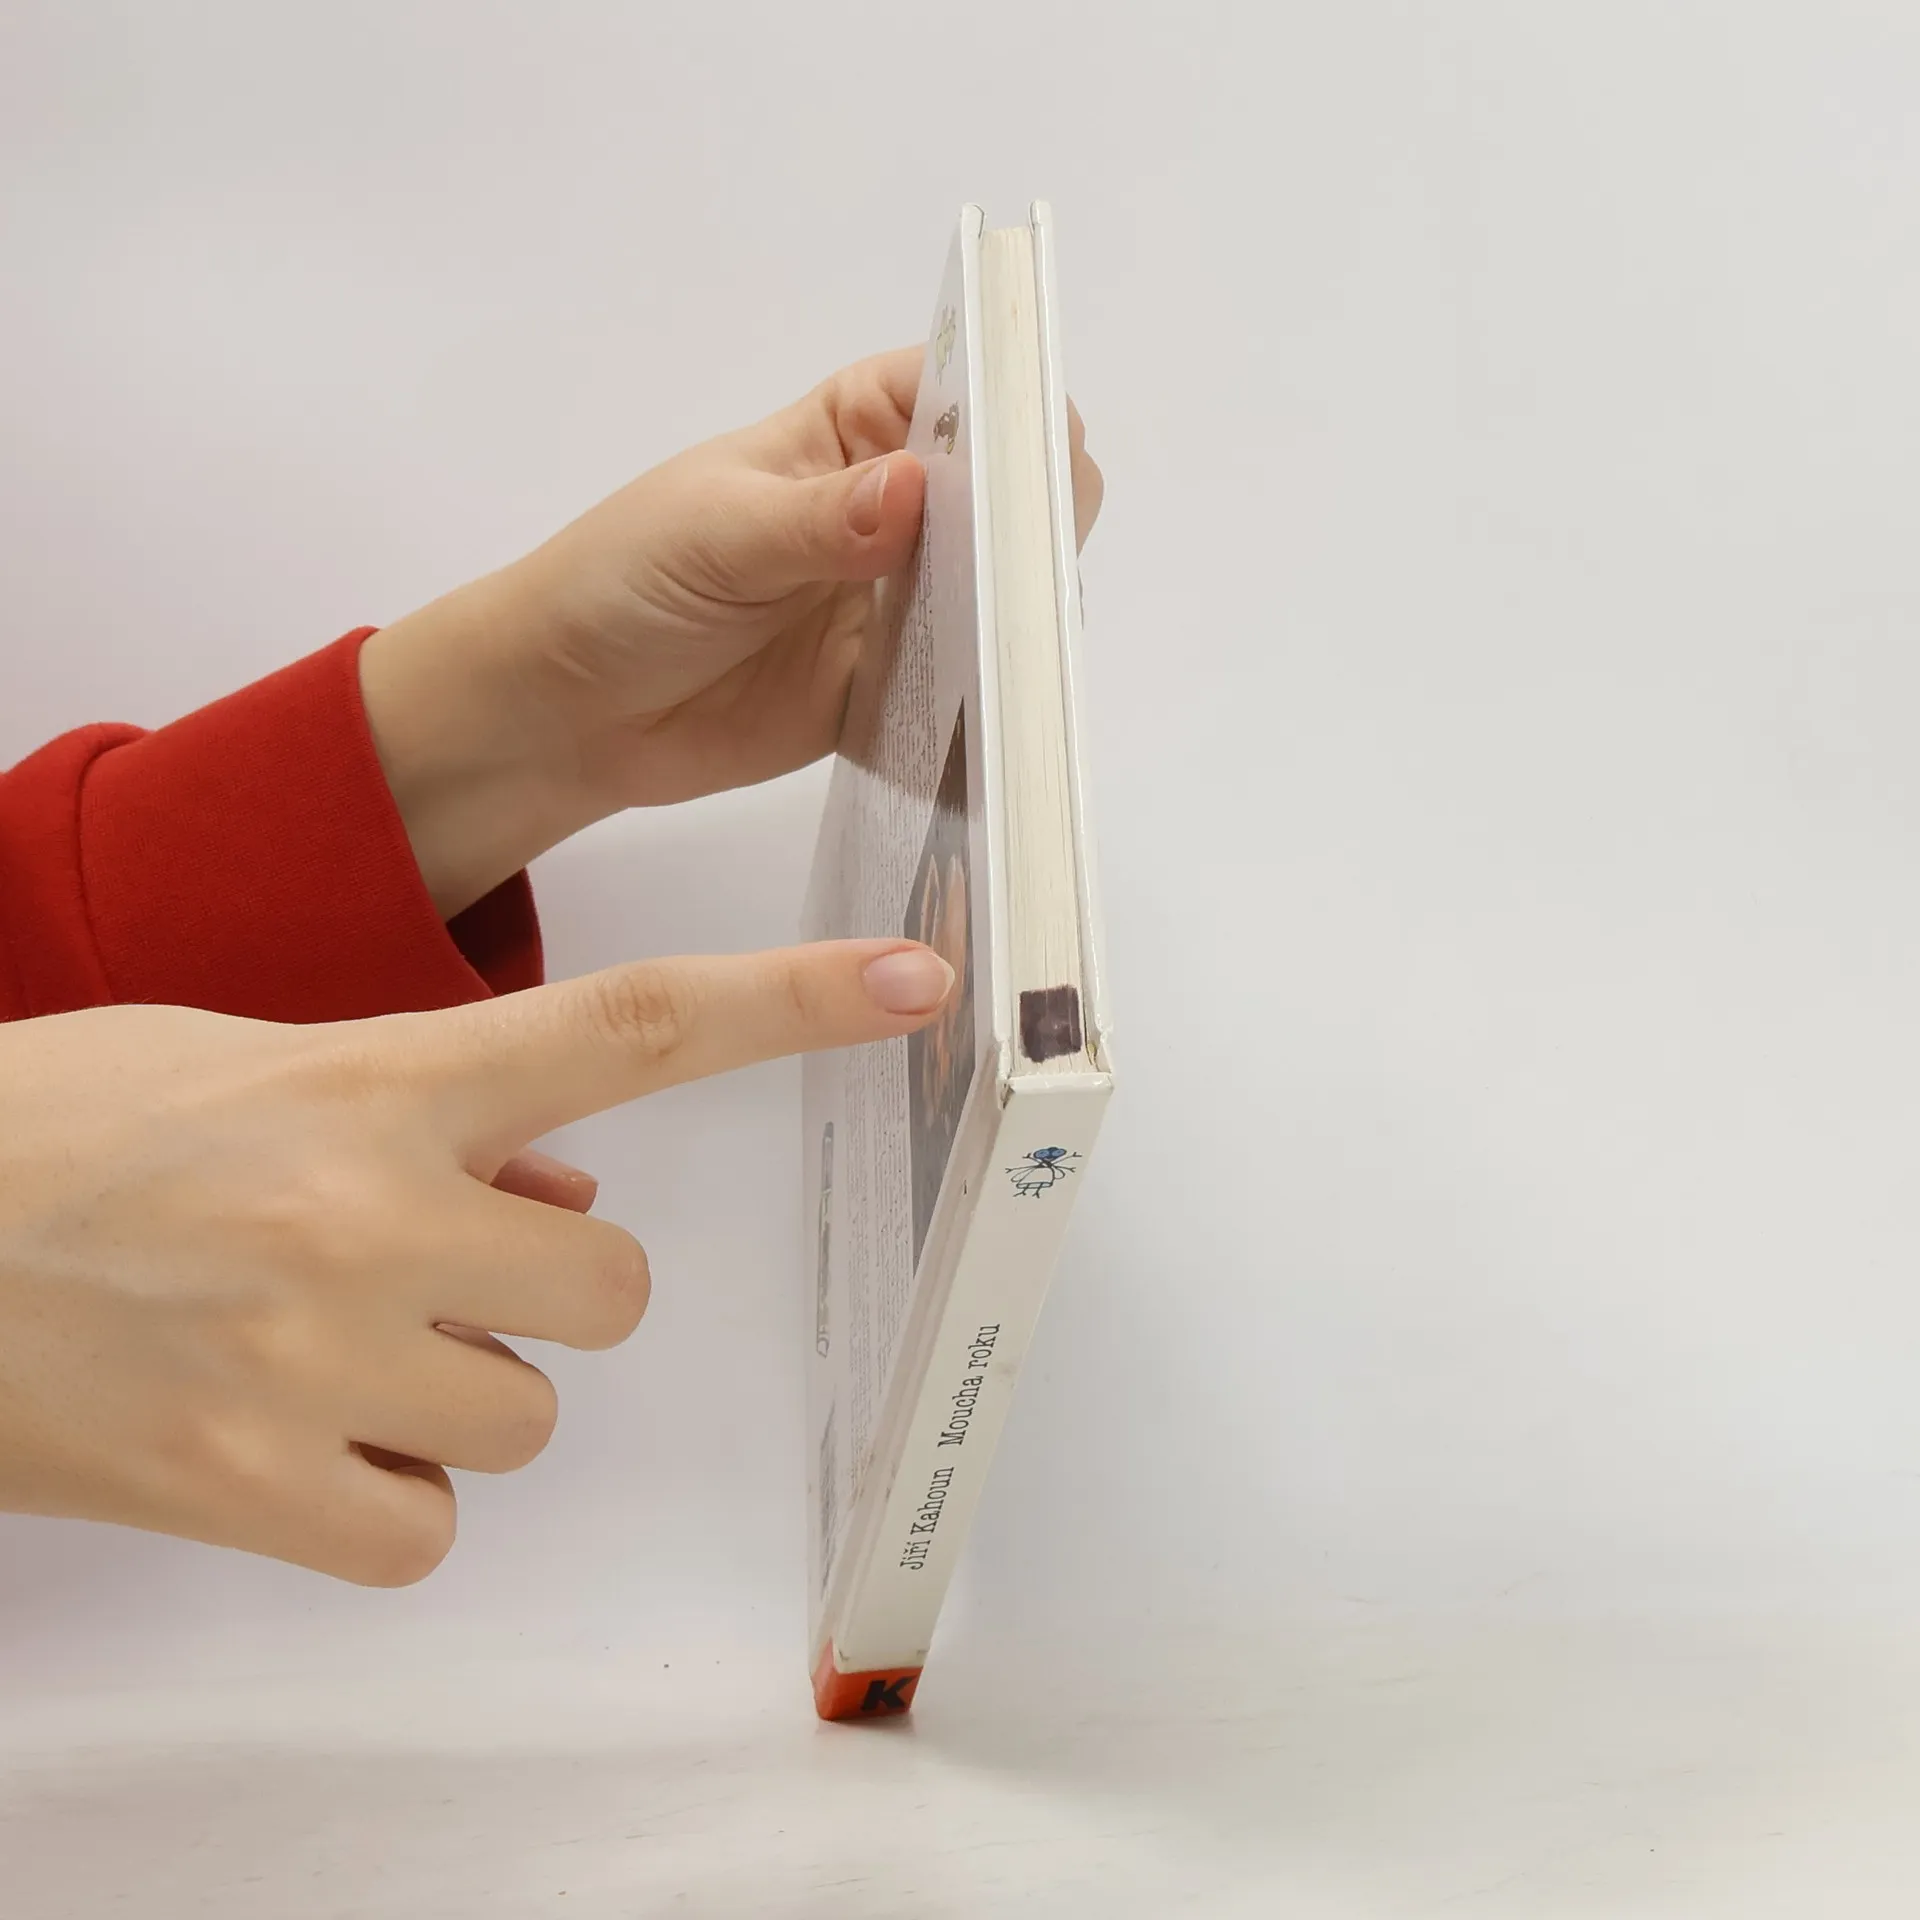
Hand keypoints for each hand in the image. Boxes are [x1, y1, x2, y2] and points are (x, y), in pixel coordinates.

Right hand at [0, 940, 951, 1582]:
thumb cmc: (60, 1134)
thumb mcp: (260, 1069)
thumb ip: (437, 1115)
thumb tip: (575, 1196)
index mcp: (378, 1081)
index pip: (632, 1024)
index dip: (791, 1000)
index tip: (911, 981)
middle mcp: (373, 1214)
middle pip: (616, 1293)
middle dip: (551, 1293)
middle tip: (436, 1274)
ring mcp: (317, 1360)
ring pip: (525, 1418)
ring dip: (454, 1396)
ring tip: (320, 1350)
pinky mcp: (248, 1492)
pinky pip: (425, 1533)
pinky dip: (381, 1504)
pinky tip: (293, 1446)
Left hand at [358, 349, 1104, 916]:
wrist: (569, 710)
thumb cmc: (623, 582)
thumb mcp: (716, 533)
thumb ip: (820, 519)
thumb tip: (916, 487)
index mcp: (853, 430)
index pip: (964, 390)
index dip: (1014, 409)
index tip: (1038, 457)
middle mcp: (896, 509)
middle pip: (1008, 494)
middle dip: (1034, 519)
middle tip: (1031, 568)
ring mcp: (900, 603)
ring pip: (1002, 592)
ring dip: (1022, 613)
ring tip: (1029, 643)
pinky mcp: (893, 691)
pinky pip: (965, 687)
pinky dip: (990, 695)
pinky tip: (1008, 710)